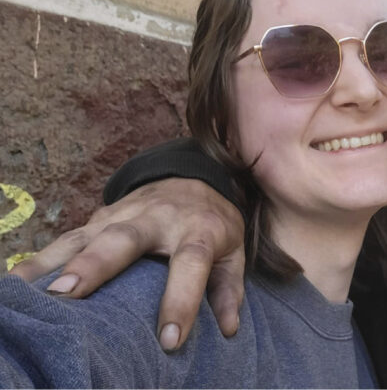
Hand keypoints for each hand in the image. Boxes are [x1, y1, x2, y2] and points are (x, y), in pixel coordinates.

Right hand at [9, 178, 244, 350]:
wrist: (195, 177)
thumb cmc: (214, 225)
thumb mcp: (234, 252)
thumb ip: (230, 288)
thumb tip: (228, 330)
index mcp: (199, 229)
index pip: (191, 263)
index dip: (181, 300)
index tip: (170, 340)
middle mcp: (158, 218)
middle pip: (125, 239)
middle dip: (95, 264)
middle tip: (68, 293)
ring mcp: (124, 214)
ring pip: (87, 236)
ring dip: (58, 262)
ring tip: (34, 294)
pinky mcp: (100, 217)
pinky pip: (68, 238)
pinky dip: (42, 259)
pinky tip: (19, 283)